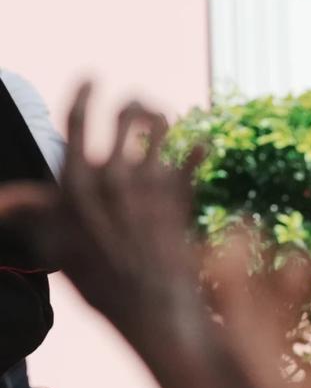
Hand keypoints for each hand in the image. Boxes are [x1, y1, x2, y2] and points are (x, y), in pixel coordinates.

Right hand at [0, 85, 205, 342]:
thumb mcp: (55, 243)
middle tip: (135, 104)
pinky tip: (202, 145)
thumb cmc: (98, 278)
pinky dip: (199, 150)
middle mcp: (114, 176)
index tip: (92, 78)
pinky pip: (194, 160)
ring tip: (162, 121)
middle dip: (132, 103)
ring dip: (162, 119)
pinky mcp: (182, 198)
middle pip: (125, 115)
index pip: (77, 119)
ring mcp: (152, 185)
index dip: (84, 92)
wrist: (150, 309)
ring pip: (161, 129)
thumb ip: (31, 212)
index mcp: (77, 182)